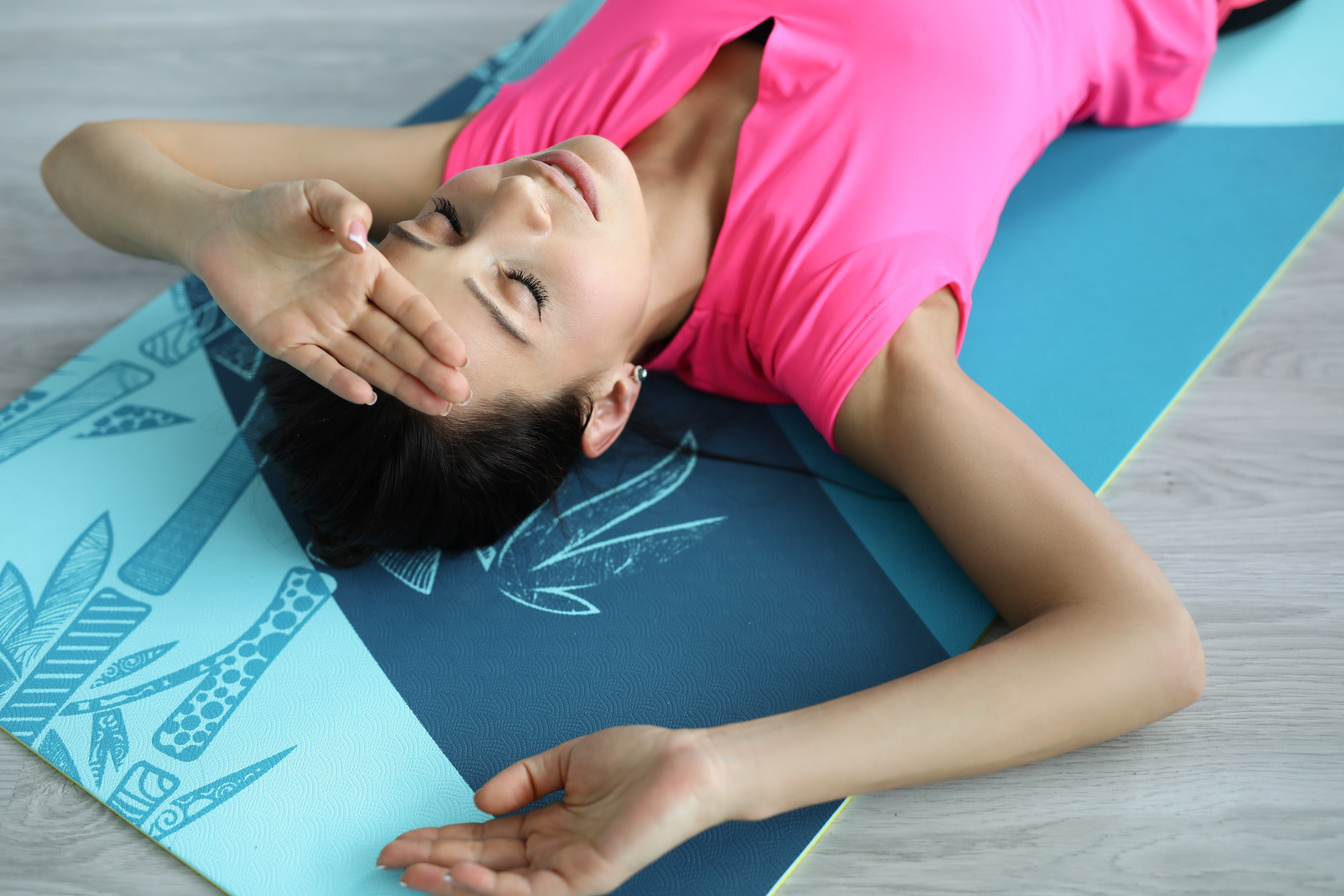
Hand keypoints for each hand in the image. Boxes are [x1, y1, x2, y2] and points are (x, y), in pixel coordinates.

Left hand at [193, 179, 467, 412]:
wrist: (217, 226)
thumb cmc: (272, 207)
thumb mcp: (316, 194)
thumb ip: (346, 209)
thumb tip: (361, 243)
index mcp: (366, 273)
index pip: (409, 307)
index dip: (434, 331)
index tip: (459, 355)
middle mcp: (350, 305)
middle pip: (397, 342)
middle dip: (429, 368)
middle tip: (460, 393)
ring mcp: (320, 327)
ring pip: (368, 362)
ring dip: (402, 384)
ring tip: (436, 407)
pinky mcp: (286, 343)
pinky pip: (319, 366)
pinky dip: (341, 382)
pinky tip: (368, 397)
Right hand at [378, 726, 731, 895]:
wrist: (689, 764)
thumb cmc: (643, 759)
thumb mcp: (568, 759)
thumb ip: (523, 779)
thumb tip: (479, 799)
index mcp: (546, 827)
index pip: (480, 840)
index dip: (438, 841)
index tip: (399, 840)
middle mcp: (552, 855)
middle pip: (479, 865)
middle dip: (431, 863)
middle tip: (387, 858)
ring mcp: (568, 871)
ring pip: (497, 887)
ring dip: (451, 882)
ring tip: (413, 872)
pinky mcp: (587, 880)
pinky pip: (532, 893)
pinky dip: (493, 888)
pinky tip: (463, 875)